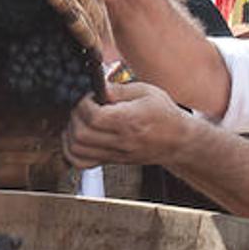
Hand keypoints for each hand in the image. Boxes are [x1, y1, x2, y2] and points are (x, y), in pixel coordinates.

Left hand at [62, 80, 197, 168]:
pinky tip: (77, 137)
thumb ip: (119, 89)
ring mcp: (114, 154)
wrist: (177, 141)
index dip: (85, 104)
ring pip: (76, 149)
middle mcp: (120, 141)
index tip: (91, 97)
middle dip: (75, 116)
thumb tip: (99, 86)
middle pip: (81, 134)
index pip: (94, 117)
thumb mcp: (147, 92)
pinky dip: (71, 150)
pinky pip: (81, 163)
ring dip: (71, 132)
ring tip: (80, 120)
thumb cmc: (164, 114)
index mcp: (129, 121)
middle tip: (84, 107)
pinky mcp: (111, 161)